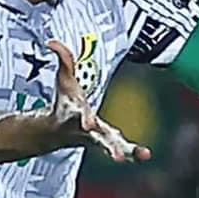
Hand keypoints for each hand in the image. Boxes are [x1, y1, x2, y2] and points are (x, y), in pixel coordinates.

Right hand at [49, 39, 150, 162]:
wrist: (56, 132)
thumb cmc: (63, 103)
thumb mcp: (63, 80)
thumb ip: (62, 59)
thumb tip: (53, 41)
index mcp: (76, 114)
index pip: (79, 115)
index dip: (83, 118)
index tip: (87, 124)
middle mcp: (87, 130)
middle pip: (97, 137)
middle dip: (105, 144)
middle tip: (116, 156)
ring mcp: (97, 139)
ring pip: (110, 146)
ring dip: (122, 151)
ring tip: (139, 155)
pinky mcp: (107, 143)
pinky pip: (121, 149)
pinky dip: (132, 153)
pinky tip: (145, 155)